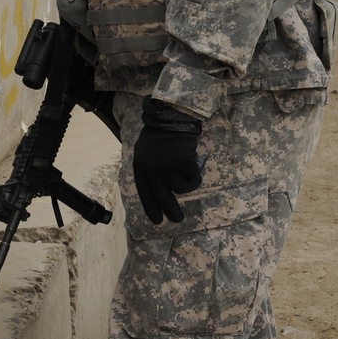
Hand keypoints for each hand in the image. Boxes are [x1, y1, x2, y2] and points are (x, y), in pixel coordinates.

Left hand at [132, 96, 203, 223]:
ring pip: (181, 189)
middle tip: (178, 220)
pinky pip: (193, 178)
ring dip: (189, 183)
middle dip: (172, 212)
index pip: (145, 195)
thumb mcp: (144, 152)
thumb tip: (158, 191)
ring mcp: (167, 169)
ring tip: (189, 173)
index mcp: (140, 168)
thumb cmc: (159, 133)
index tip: (157, 221)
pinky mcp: (182, 165)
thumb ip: (148, 170)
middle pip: (163, 199)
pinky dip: (196, 174)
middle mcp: (152, 172)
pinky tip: (194, 163)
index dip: (151, 209)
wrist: (170, 117)